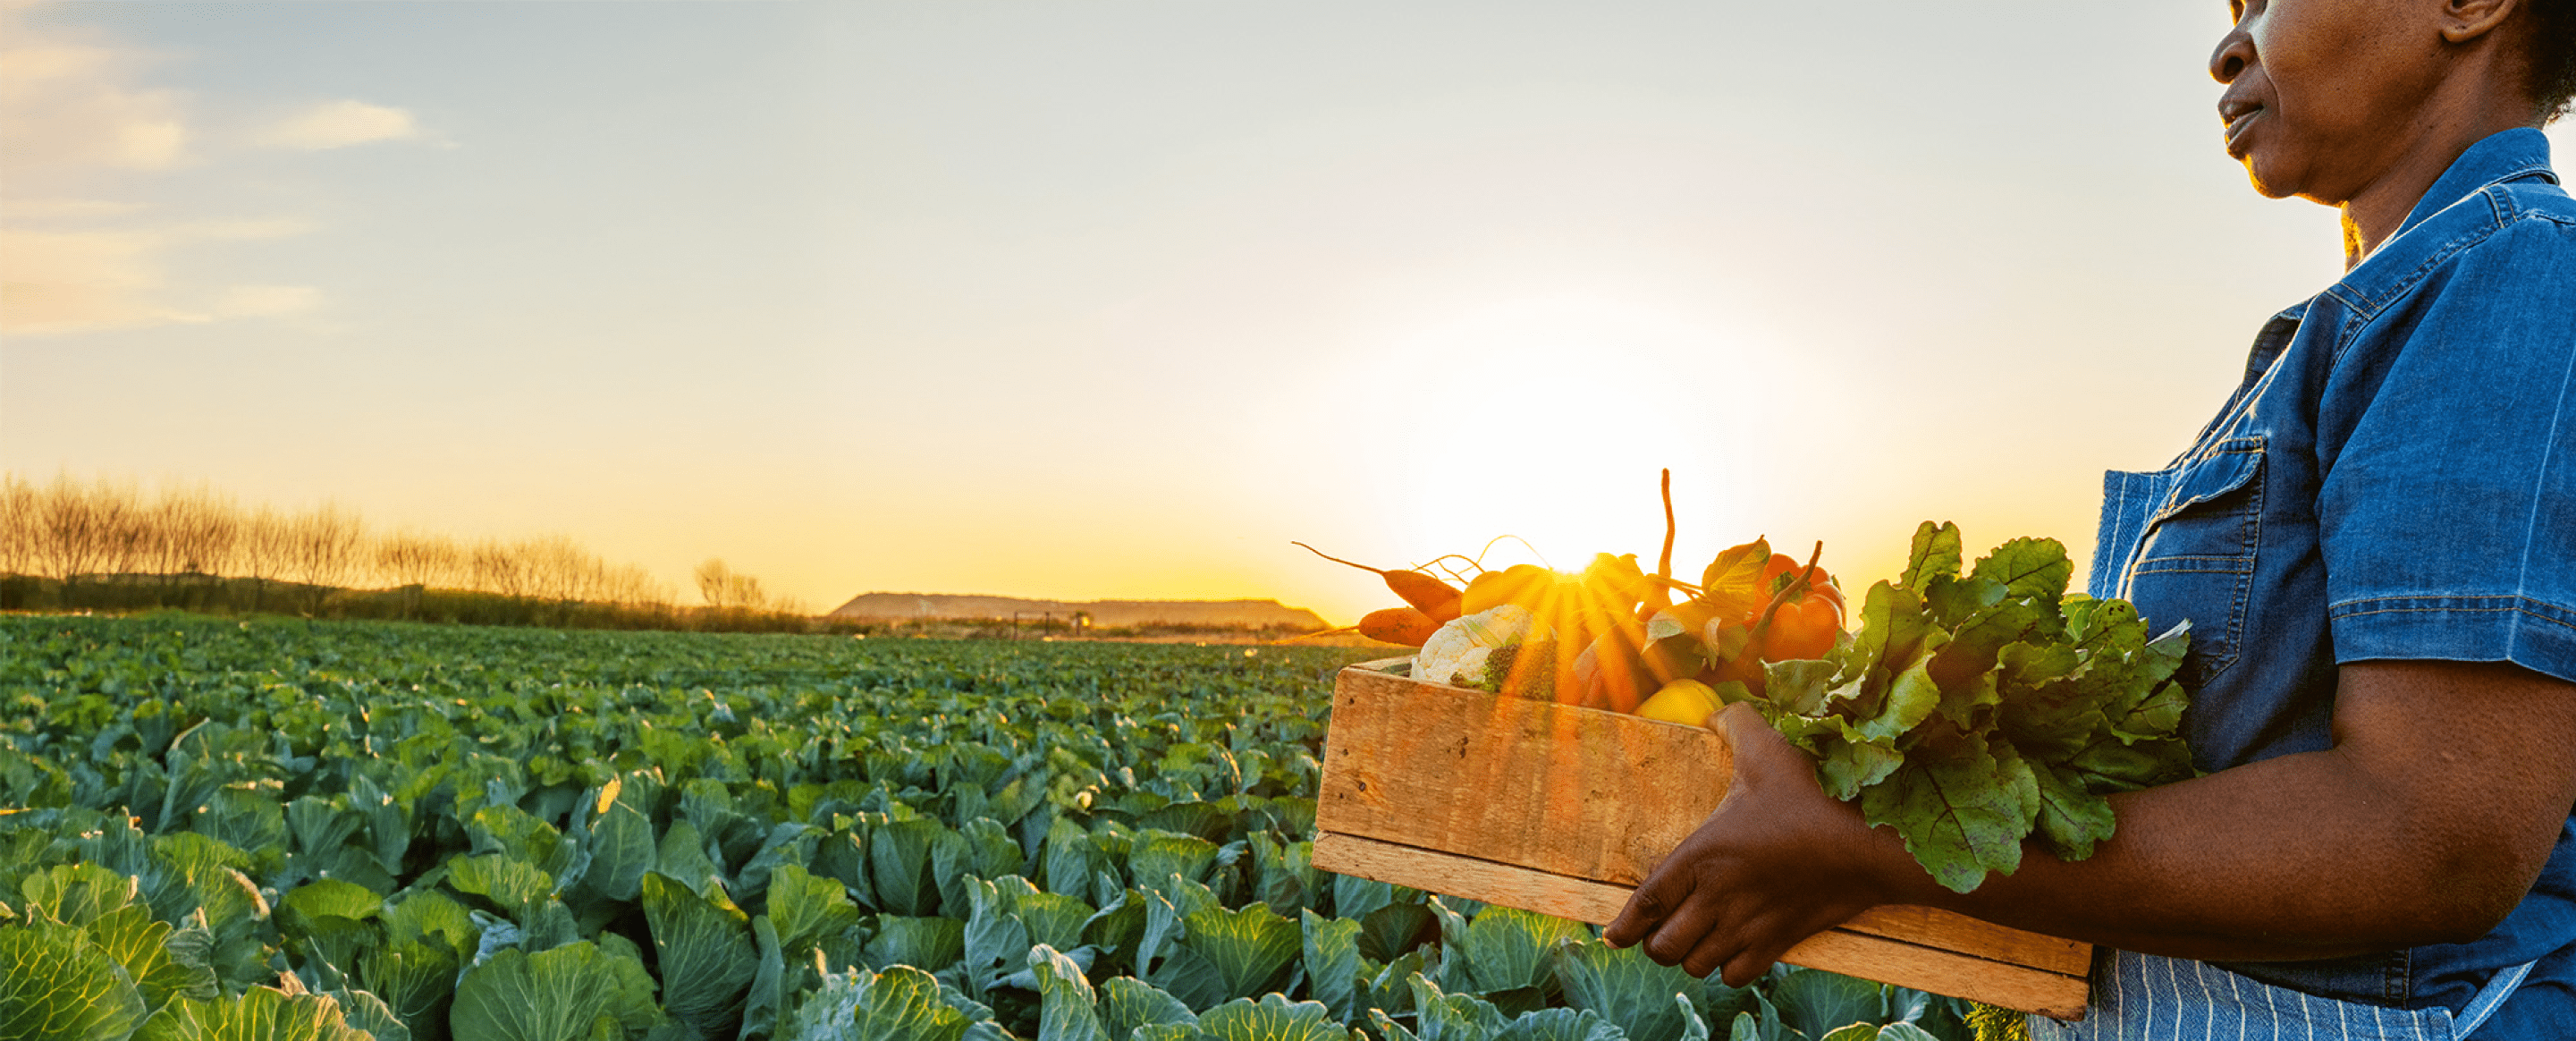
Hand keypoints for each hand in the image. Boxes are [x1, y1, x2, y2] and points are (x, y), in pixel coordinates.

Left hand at [1601, 701, 1898, 985]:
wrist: (1869, 845)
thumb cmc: (1815, 797)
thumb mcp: (1768, 751)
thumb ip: (1735, 725)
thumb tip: (1715, 712)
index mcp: (1703, 854)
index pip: (1647, 902)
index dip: (1624, 925)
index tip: (1613, 936)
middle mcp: (1718, 897)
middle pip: (1665, 947)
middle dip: (1658, 944)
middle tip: (1664, 931)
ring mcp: (1748, 925)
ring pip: (1697, 965)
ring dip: (1692, 956)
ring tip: (1697, 939)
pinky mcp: (1777, 942)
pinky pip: (1735, 976)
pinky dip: (1728, 969)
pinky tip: (1732, 949)